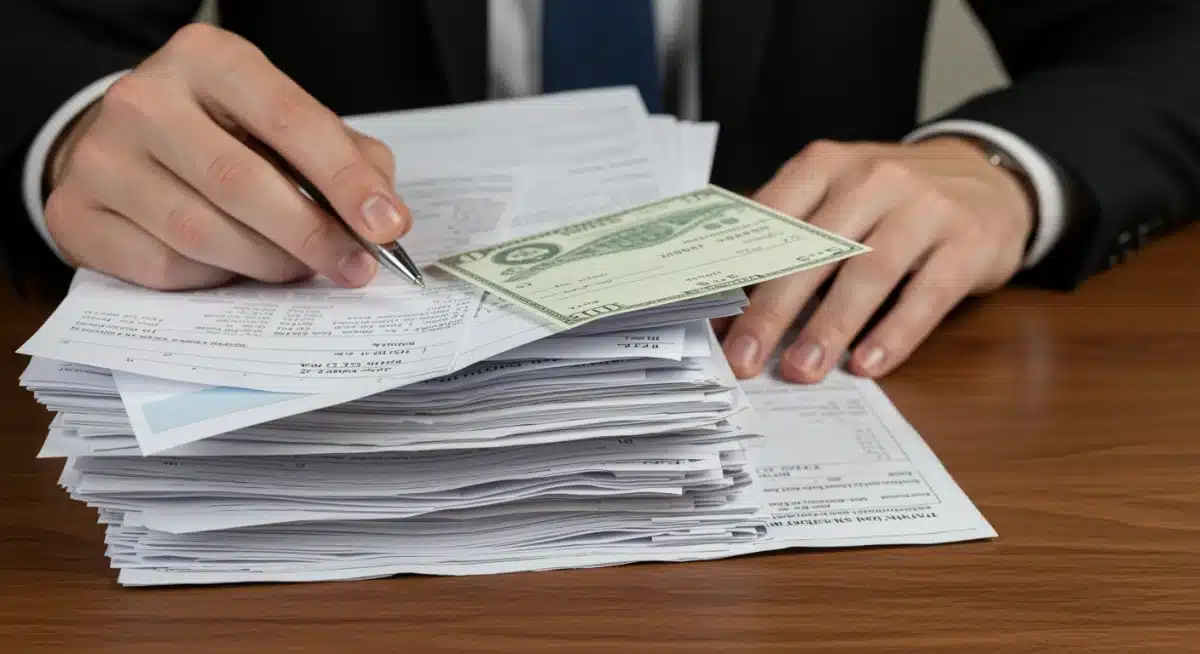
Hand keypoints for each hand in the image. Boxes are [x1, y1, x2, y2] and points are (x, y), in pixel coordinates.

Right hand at [44, 23, 410, 289]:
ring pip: (203, 234)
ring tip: (300, 267)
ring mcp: (101, 157)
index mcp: (208, 59)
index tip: (387, 225)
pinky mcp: (77, 214)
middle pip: (242, 183)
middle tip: (355, 266)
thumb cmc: (221, 132)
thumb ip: (345, 156)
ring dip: (269, 264)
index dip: (346, 179)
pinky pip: (166, 268)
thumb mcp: (284, 121)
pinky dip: (215, 279)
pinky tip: (235, 267)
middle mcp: (145, 99)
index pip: (290, 119)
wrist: (123, 141)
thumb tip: (382, 215)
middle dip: (313, 235)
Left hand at [716, 137, 1033, 381]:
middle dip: (772, 311)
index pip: (771, 220)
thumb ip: (787, 238)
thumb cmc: (891, 200)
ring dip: (829, 328)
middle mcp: (873, 179)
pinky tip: (868, 364)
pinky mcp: (967, 242)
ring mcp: (925, 208)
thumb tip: (728, 309)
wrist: (988, 177)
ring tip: (802, 370)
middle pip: (814, 251)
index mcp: (826, 165)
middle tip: (744, 360)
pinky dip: (894, 334)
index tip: (715, 323)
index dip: (740, 274)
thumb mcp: (836, 196)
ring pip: (868, 272)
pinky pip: (926, 294)